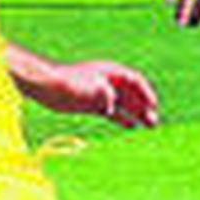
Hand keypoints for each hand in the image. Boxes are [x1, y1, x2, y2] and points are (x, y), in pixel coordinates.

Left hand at [33, 60, 160, 128]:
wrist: (46, 86)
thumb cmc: (67, 83)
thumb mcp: (88, 88)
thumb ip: (102, 96)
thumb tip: (110, 107)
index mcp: (110, 72)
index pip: (135, 81)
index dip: (146, 93)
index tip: (153, 106)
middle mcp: (108, 82)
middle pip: (132, 94)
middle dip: (144, 107)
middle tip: (154, 122)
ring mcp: (100, 93)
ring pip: (124, 104)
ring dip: (136, 114)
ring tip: (149, 126)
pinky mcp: (92, 104)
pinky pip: (112, 112)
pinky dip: (122, 118)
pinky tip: (130, 127)